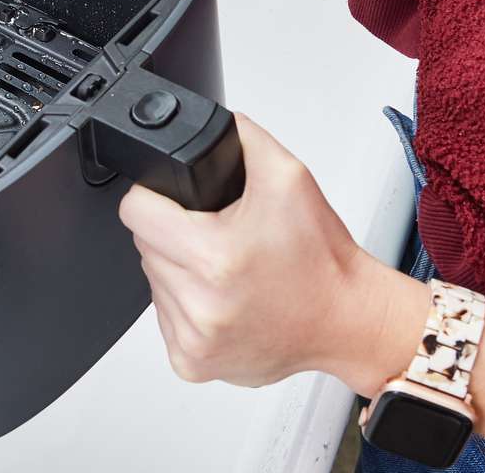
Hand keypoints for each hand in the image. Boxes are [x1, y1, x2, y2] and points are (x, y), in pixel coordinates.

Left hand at [118, 114, 426, 391]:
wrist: (349, 319)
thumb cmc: (323, 259)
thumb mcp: (288, 176)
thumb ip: (241, 137)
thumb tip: (210, 121)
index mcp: (214, 257)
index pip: (135, 211)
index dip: (154, 197)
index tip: (176, 202)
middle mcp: (200, 304)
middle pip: (144, 244)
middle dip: (172, 232)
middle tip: (216, 234)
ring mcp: (194, 340)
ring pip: (153, 280)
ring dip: (178, 269)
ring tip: (223, 267)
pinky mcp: (192, 363)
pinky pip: (165, 318)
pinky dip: (186, 304)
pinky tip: (220, 296)